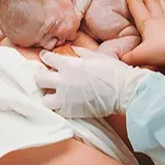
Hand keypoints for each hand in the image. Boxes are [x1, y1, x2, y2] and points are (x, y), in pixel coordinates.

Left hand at [34, 46, 151, 117]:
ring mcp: (66, 99)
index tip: (45, 57)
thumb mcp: (97, 57)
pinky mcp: (72, 112)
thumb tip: (73, 51)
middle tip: (45, 77)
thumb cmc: (113, 72)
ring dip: (47, 96)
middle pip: (39, 79)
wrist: (124, 91)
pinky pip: (57, 112)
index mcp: (69, 65)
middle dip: (41, 77)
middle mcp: (63, 82)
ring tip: (53, 95)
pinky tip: (63, 105)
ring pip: (44, 100)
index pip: (47, 59)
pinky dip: (58, 109)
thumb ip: (81, 54)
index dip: (45, 57)